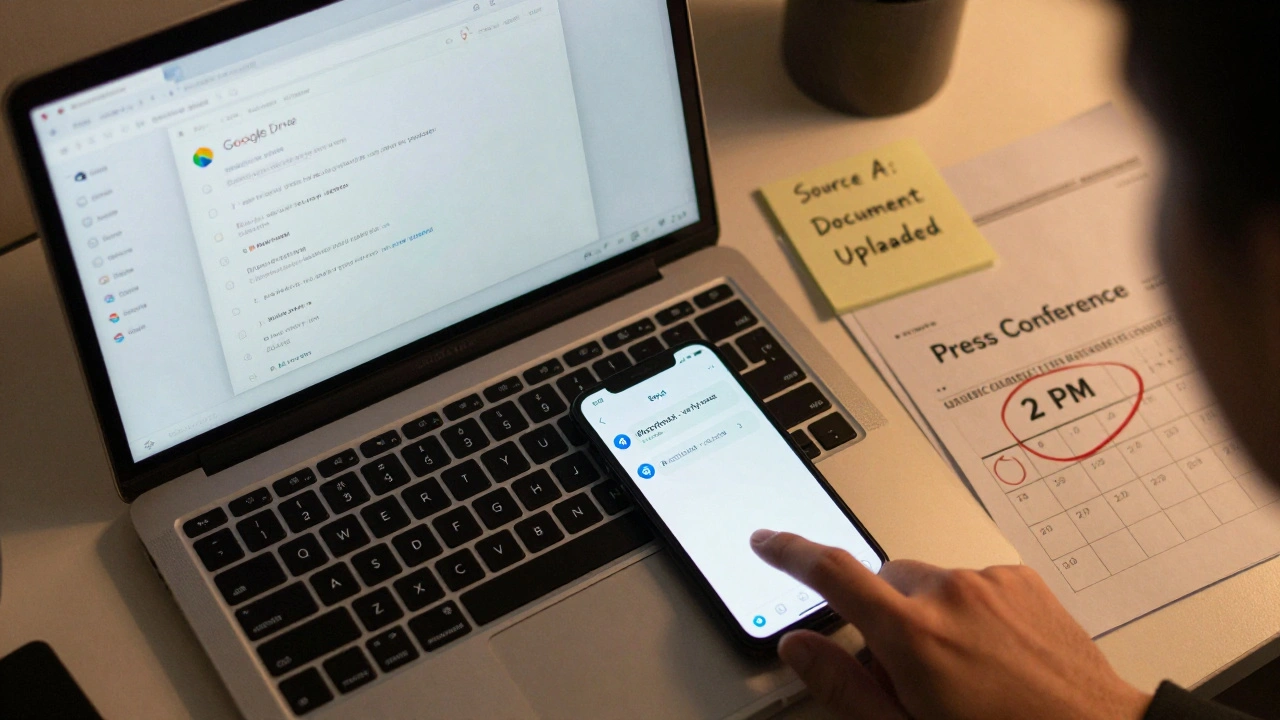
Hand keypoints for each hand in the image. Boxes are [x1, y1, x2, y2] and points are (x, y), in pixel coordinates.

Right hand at [750, 530, 1150, 719]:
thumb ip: (843, 687)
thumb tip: (799, 648)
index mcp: (913, 635)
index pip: (832, 574)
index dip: (790, 552)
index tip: (768, 541)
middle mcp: (949, 595)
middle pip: (884, 582)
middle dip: (884, 617)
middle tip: (909, 674)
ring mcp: (990, 583)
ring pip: (929, 584)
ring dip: (930, 616)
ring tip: (964, 672)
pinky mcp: (1021, 581)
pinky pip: (972, 583)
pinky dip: (969, 611)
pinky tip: (993, 657)